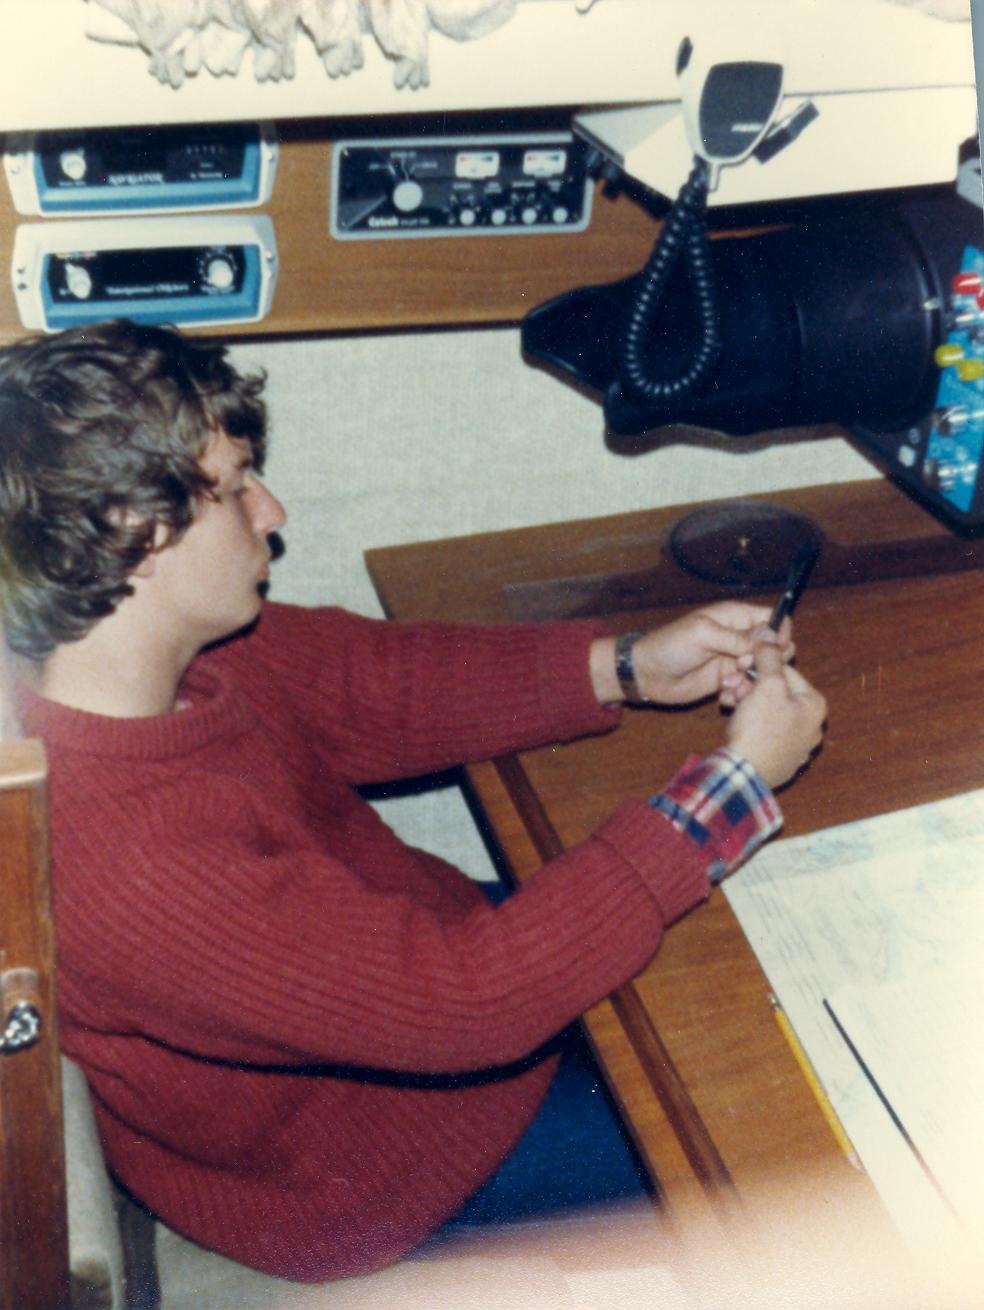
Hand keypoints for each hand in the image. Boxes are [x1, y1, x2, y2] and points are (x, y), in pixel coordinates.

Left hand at [591, 602, 791, 706]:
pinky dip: (740, 694)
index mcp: (734, 617)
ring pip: (761, 670)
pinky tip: (724, 697)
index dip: (779, 633)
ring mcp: (733, 660)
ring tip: (729, 686)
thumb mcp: (703, 635)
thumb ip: (737, 637)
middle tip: (741, 667)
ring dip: (751, 681)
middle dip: (764, 660)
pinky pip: (746, 687)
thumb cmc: (670, 646)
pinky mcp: (726, 680)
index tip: (772, 649)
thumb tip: (769, 636)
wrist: (647, 674)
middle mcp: (737, 637)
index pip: (772, 618)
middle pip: (773, 647)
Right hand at [726, 639, 826, 789]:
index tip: (739, 668)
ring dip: (746, 704)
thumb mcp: (766, 685)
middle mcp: (812, 726)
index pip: (785, 671)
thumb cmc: (760, 728)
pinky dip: (749, 726)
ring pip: (768, 713)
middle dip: (750, 687)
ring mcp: (798, 746)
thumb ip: (770, 658)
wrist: (744, 774)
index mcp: (815, 705)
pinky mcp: (781, 761)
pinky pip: (764, 734)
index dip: (759, 666)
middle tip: (729, 688)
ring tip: (729, 705)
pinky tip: (735, 726)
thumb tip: (771, 634)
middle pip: (777, 693)